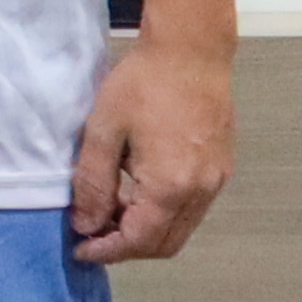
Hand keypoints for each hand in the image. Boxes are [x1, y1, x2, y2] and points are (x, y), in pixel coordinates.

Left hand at [67, 36, 231, 262]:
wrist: (191, 50)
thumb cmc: (142, 83)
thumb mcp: (103, 131)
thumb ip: (93, 184)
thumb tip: (86, 225)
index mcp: (170, 185)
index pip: (138, 241)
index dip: (106, 251)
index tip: (80, 248)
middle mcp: (201, 191)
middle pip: (165, 244)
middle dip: (126, 247)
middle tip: (93, 232)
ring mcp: (217, 181)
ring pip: (181, 229)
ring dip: (146, 231)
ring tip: (111, 211)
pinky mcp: (222, 168)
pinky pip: (193, 209)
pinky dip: (164, 214)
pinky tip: (138, 193)